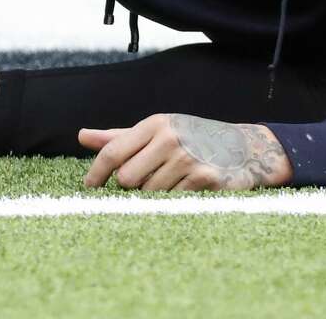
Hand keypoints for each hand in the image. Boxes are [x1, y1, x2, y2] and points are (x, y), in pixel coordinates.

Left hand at [78, 114, 293, 190]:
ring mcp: (189, 158)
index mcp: (156, 124)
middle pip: (127, 179)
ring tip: (174, 181)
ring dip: (156, 195)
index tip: (89, 188)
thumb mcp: (157, 132)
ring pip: (149, 194)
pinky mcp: (205, 179)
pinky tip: (188, 189)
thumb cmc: (191, 139)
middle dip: (133, 185)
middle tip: (148, 179)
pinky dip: (175, 200)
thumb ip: (120, 137)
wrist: (243, 147)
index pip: (113, 151)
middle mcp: (171, 138)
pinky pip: (173, 202)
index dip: (96, 173)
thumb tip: (81, 135)